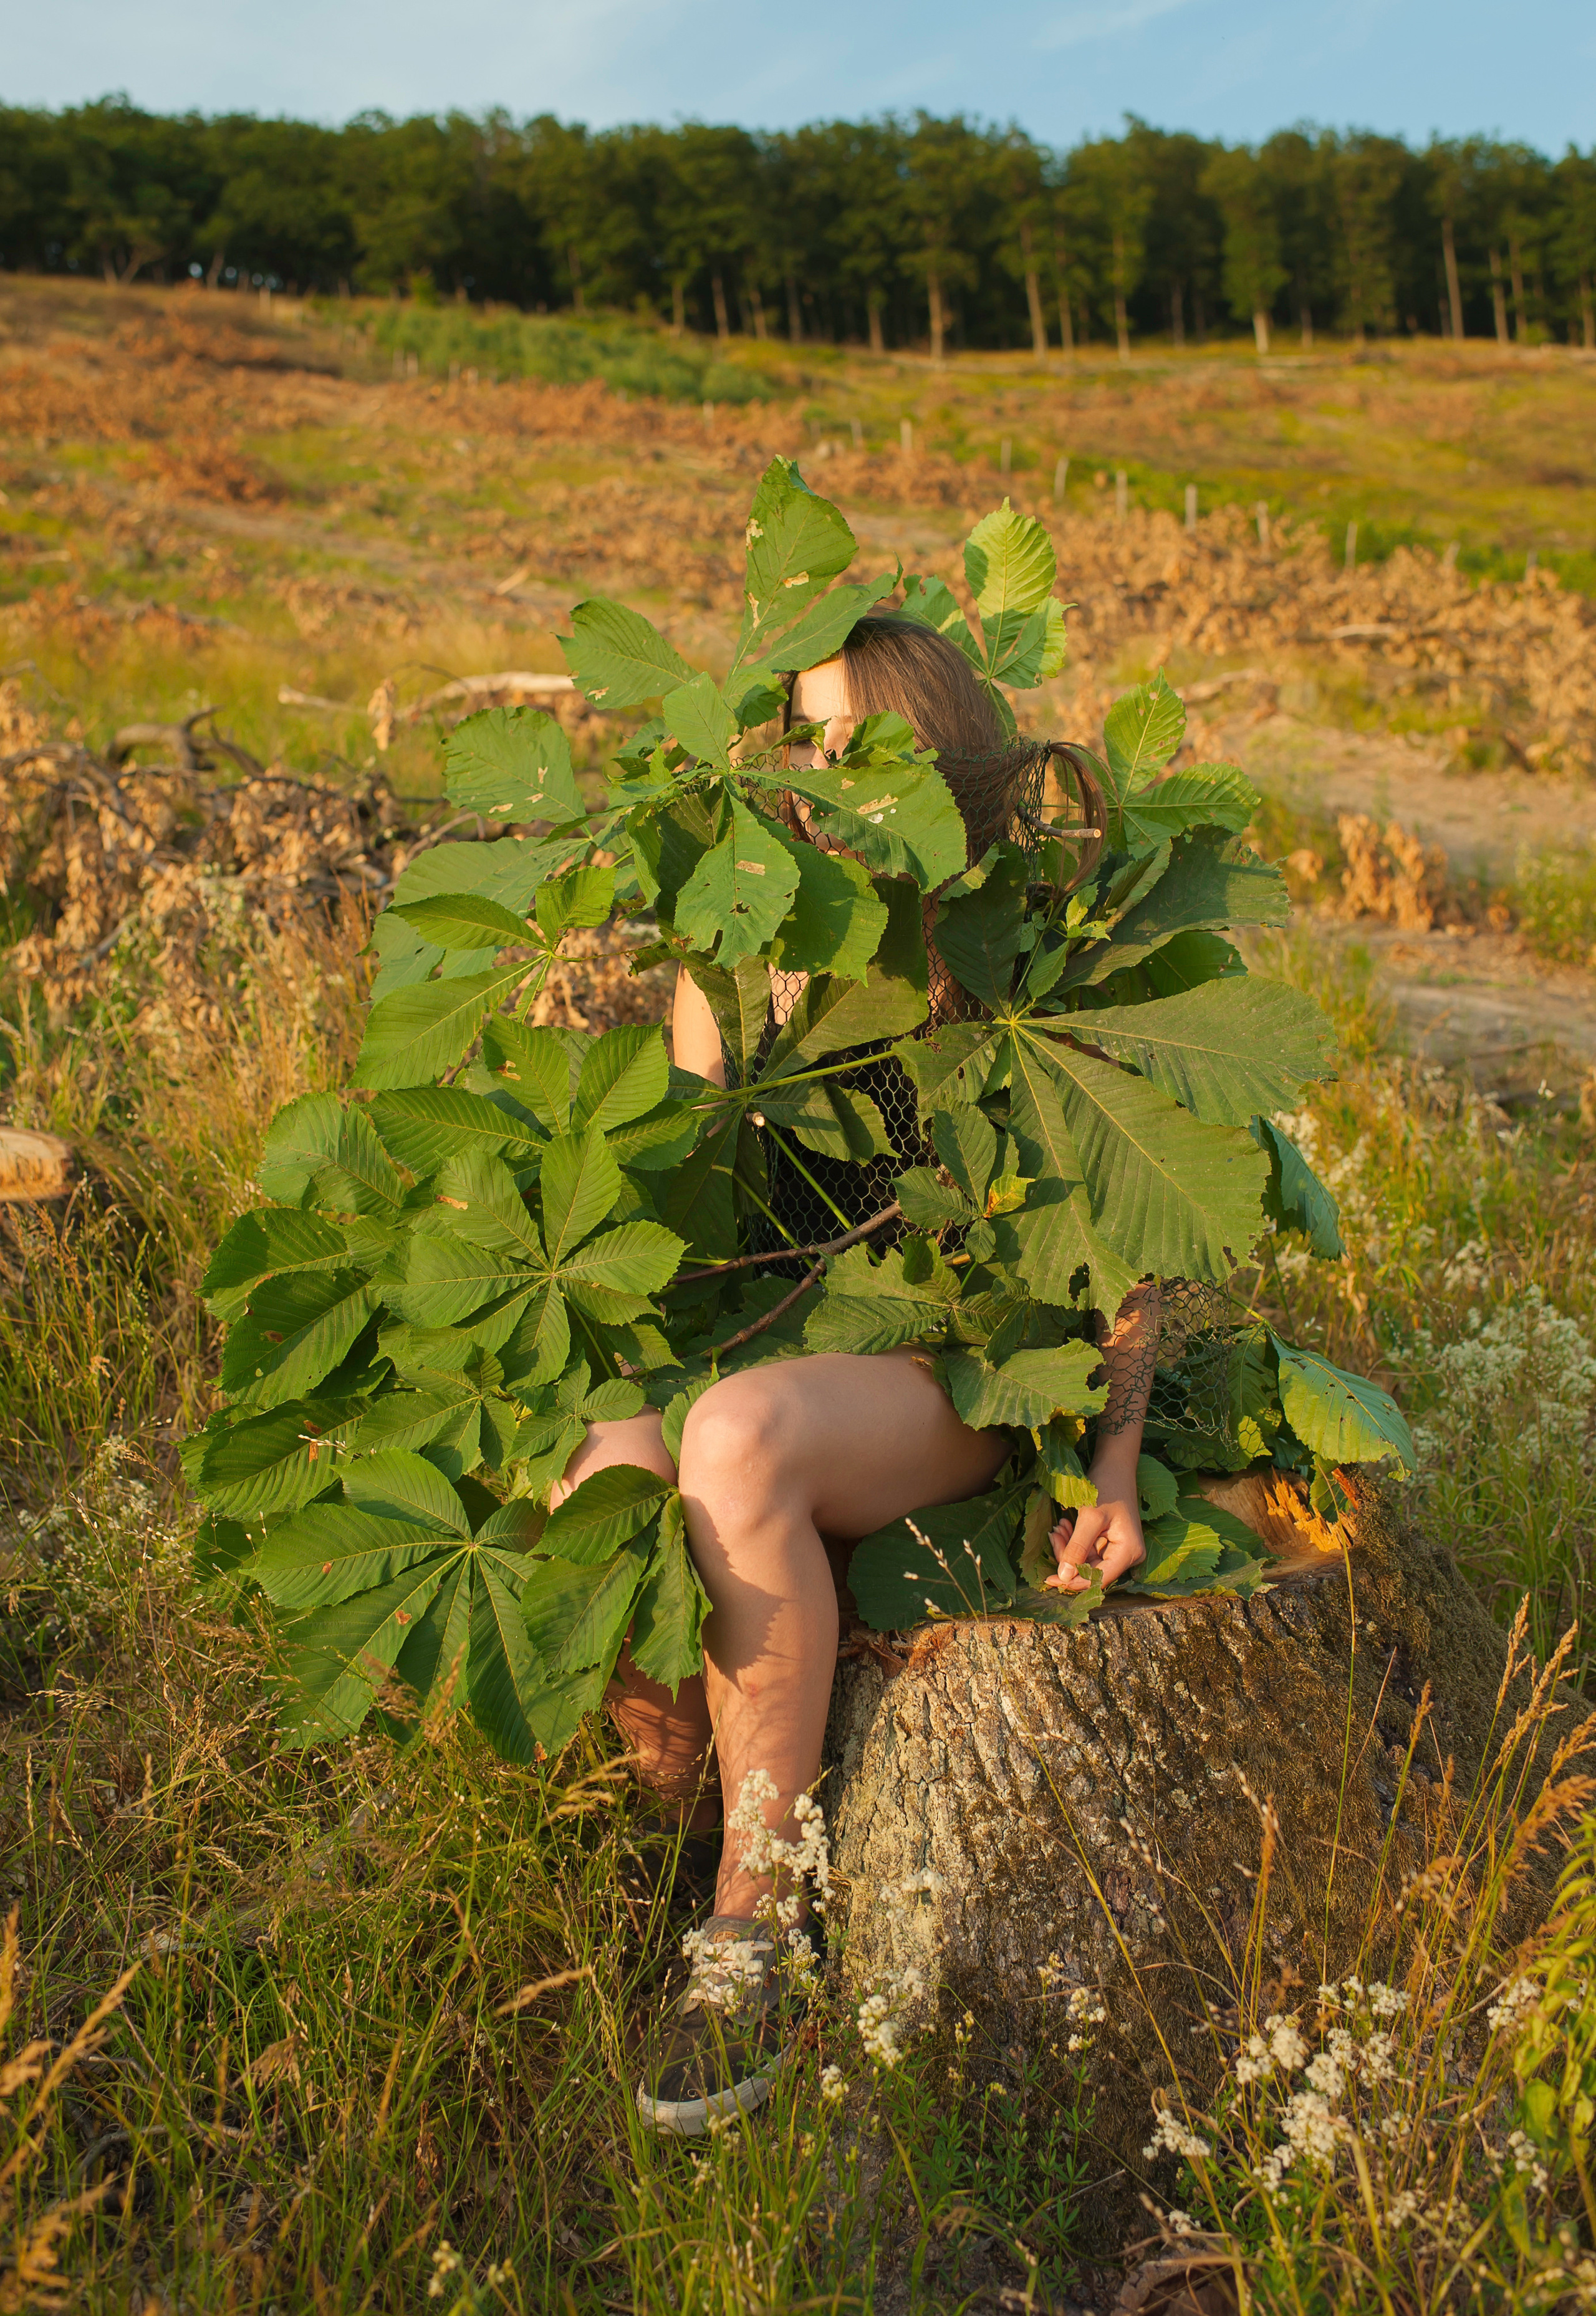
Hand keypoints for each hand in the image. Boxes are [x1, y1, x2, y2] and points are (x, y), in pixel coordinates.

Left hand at [1044, 1459, 1145, 1593]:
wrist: (1115, 1465)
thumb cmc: (1106, 1486)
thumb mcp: (1090, 1517)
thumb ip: (1077, 1548)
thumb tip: (1063, 1577)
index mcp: (1128, 1552)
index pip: (1099, 1579)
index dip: (1074, 1581)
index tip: (1049, 1578)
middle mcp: (1127, 1555)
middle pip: (1091, 1571)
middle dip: (1068, 1558)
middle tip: (1054, 1535)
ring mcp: (1118, 1549)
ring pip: (1086, 1561)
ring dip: (1068, 1548)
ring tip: (1059, 1527)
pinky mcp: (1109, 1542)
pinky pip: (1087, 1550)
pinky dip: (1073, 1541)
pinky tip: (1065, 1525)